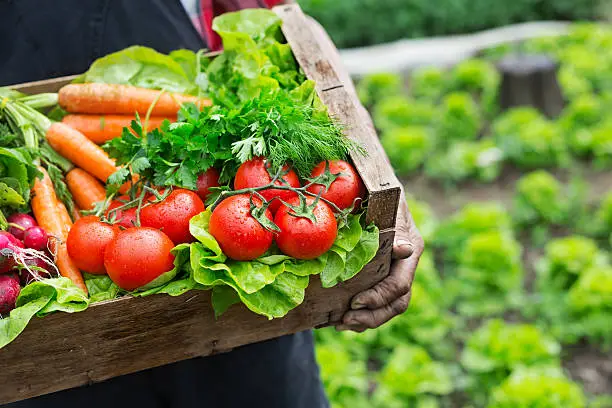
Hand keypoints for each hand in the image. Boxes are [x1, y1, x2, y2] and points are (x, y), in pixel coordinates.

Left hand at [337, 196, 423, 331]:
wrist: (374, 181)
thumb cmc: (381, 189)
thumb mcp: (388, 200)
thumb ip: (395, 223)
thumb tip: (402, 250)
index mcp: (411, 248)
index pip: (400, 285)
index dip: (380, 297)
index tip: (356, 301)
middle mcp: (405, 264)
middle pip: (396, 303)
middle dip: (372, 316)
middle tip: (345, 320)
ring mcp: (394, 270)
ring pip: (387, 307)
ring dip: (365, 320)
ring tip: (341, 324)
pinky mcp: (379, 274)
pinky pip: (375, 302)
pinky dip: (360, 314)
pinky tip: (340, 319)